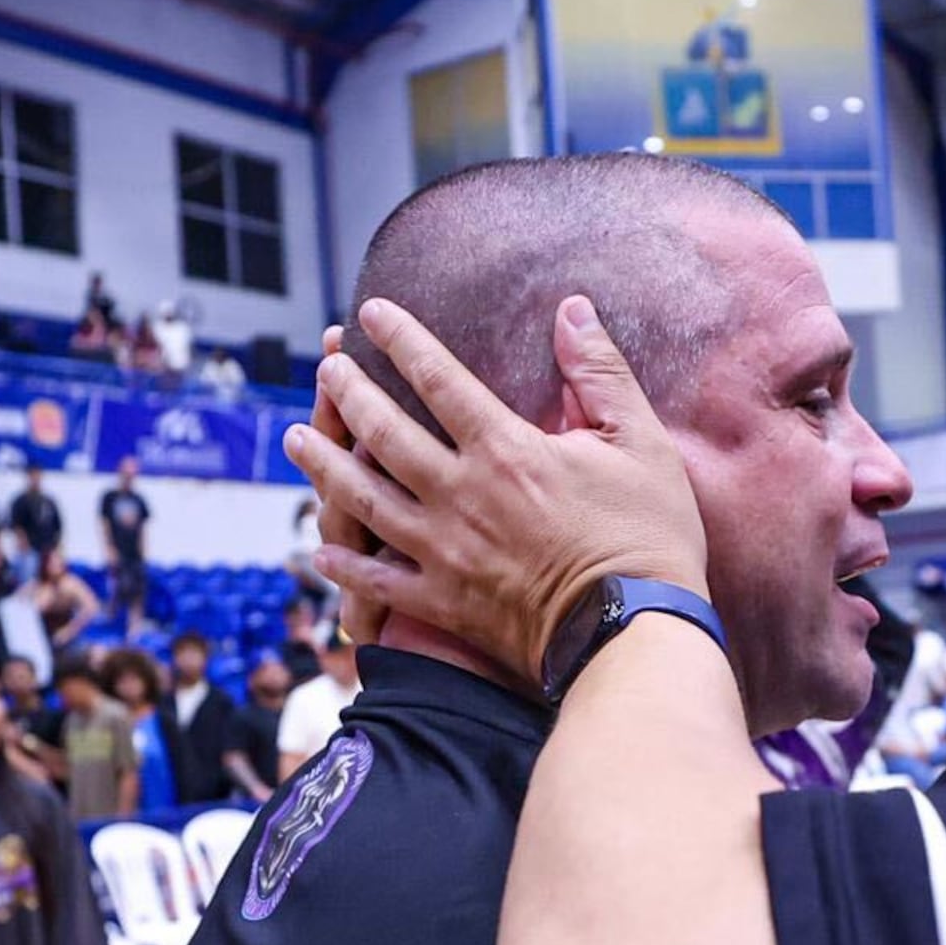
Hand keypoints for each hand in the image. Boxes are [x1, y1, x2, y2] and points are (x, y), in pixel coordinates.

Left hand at [285, 296, 707, 686]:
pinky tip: (322, 547)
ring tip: (297, 440)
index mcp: (507, 449)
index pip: (438, 377)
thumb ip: (601, 372)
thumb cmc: (648, 538)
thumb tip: (573, 310)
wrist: (635, 634)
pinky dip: (345, 563)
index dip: (400, 339)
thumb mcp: (642, 443)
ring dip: (324, 465)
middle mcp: (461, 494)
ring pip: (362, 498)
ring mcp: (445, 550)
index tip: (371, 314)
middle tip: (324, 371)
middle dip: (347, 394)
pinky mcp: (444, 602)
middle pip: (383, 432)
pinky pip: (377, 579)